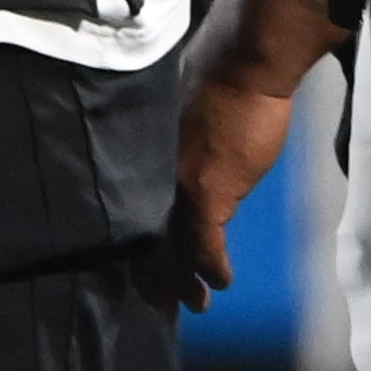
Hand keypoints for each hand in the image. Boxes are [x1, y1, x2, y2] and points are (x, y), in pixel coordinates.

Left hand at [137, 71, 296, 311]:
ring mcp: (176, 185)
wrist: (242, 63)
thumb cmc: (215, 78)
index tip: (136, 273)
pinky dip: (213, 267)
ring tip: (193, 305)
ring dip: (182, 281)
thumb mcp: (176, 115)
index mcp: (139, 155)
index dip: (130, 248)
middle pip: (143, 237)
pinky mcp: (208, 192)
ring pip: (171, 247)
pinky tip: (219, 282)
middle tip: (160, 308)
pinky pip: (205, 245)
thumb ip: (170, 149)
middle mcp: (150, 173)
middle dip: (152, 277)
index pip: (127, 213)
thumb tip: (174, 167)